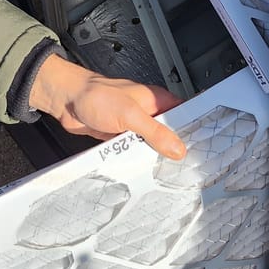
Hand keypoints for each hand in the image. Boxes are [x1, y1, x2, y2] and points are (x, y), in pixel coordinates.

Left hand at [29, 53, 185, 159]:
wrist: (66, 100)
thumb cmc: (95, 94)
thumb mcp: (130, 114)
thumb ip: (154, 131)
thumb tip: (177, 147)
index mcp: (156, 100)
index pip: (183, 116)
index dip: (193, 131)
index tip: (202, 149)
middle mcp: (147, 112)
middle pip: (168, 134)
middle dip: (173, 149)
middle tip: (184, 168)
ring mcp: (133, 125)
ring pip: (150, 145)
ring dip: (152, 156)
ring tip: (164, 173)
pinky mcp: (120, 136)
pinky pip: (134, 151)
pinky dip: (136, 159)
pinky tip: (141, 169)